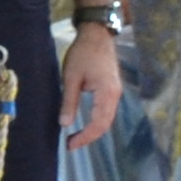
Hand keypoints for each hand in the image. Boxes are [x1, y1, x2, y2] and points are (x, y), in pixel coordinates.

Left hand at [59, 22, 125, 148]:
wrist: (97, 34)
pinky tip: (86, 124)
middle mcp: (115, 95)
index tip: (70, 145)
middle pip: (105, 125)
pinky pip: (107, 111)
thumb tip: (65, 124)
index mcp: (107, 93)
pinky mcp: (112, 89)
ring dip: (93, 130)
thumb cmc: (83, 53)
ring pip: (107, 119)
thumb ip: (69, 101)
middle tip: (71, 145)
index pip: (98, 124)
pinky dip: (97, 121)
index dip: (85, 137)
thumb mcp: (71, 77)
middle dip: (89, 137)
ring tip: (76, 137)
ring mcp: (116, 92)